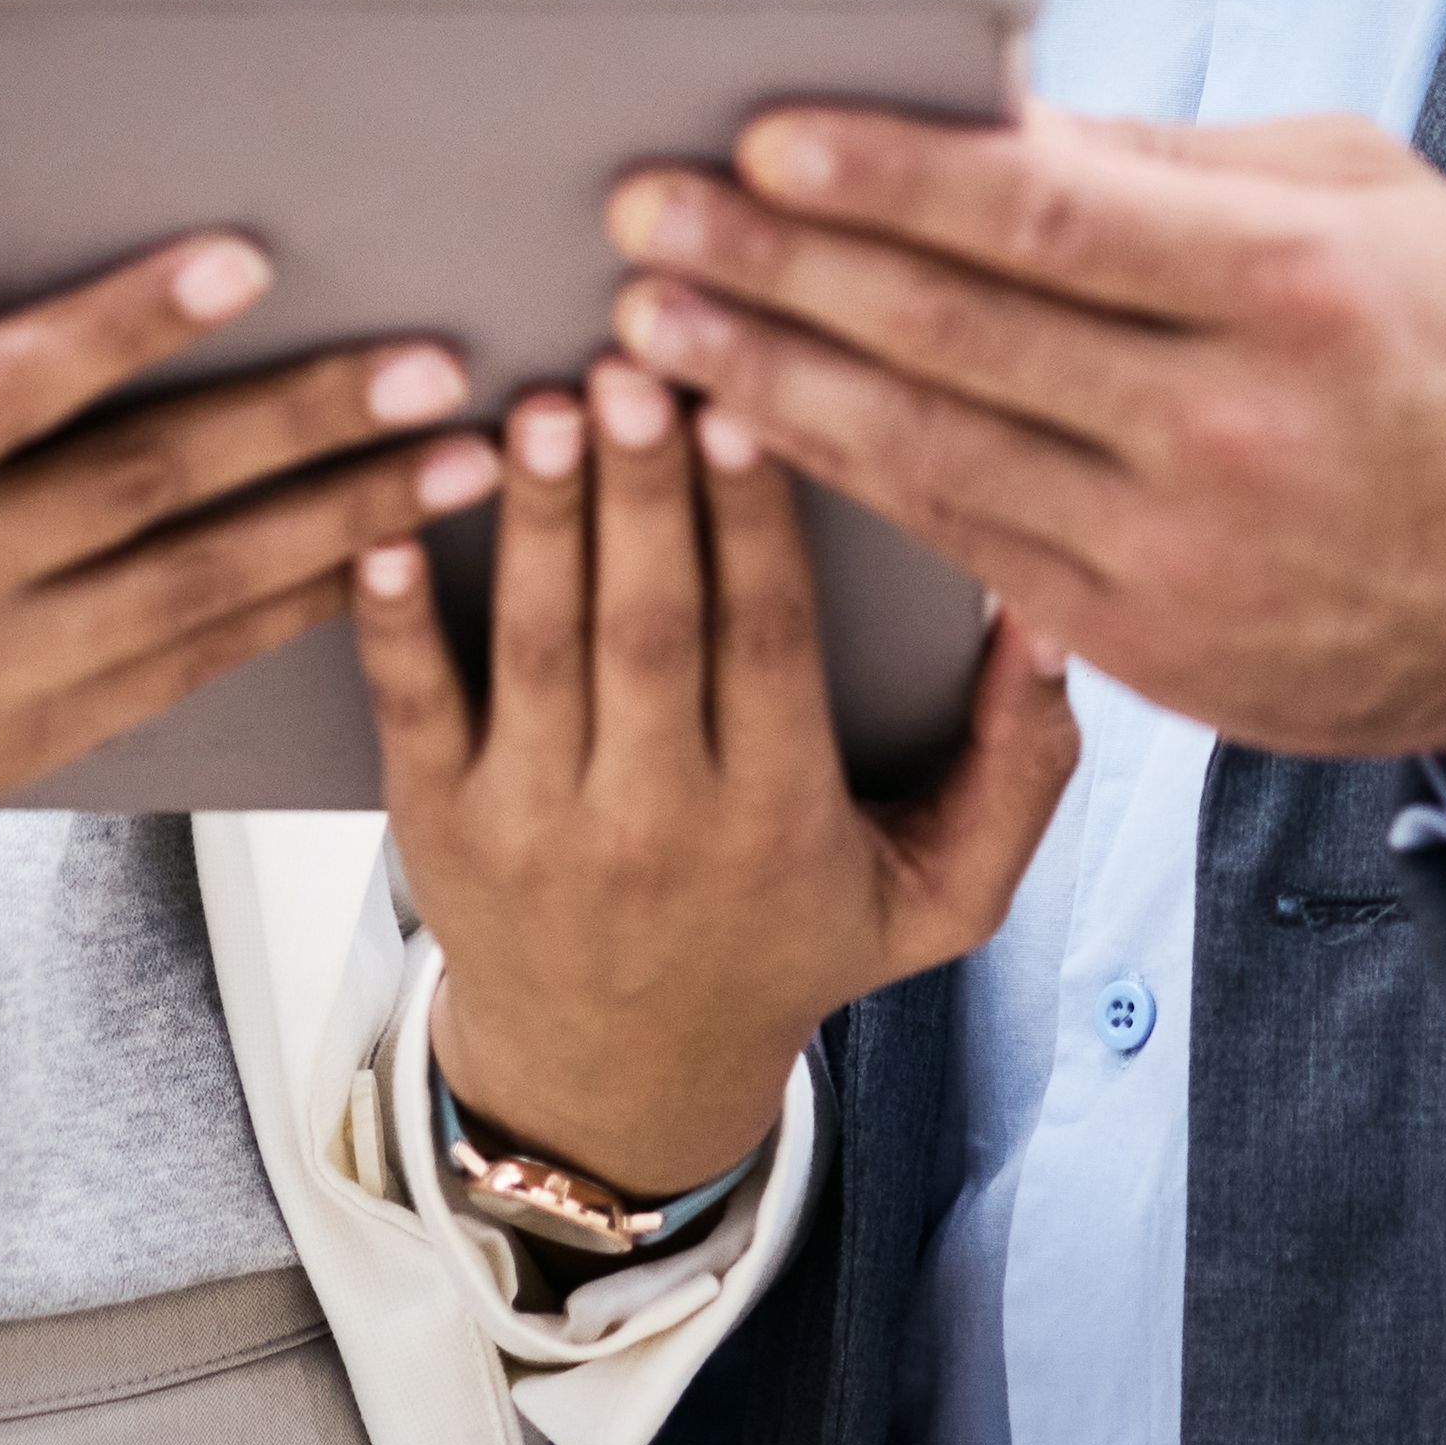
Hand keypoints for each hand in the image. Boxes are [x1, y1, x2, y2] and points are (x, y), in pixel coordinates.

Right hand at [0, 223, 498, 969]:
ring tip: (463, 458)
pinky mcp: (25, 745)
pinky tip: (390, 553)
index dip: (119, 329)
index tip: (245, 259)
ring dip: (339, 524)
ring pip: (187, 597)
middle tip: (431, 363)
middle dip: (295, 426)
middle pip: (129, 496)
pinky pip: (184, 670)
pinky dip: (294, 611)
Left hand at [361, 360, 1075, 1198]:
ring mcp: (536, 827)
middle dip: (640, 491)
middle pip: (650, 628)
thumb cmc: (790, 943)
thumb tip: (1054, 614)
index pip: (770, 642)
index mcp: (779, 822)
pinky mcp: (438, 827)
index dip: (755, 521)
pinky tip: (391, 529)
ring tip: (541, 409)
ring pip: (537, 648)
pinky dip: (396, 621)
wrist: (621, 1078)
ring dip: (538, 524)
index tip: (748, 404)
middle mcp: (656, 828)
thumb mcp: (940, 894)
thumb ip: (1020, 766)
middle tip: (631, 365)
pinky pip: (415, 710)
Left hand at [606, 100, 1445, 765]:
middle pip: (960, 336)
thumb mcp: (1364, 198)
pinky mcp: (1146, 647)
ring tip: (652, 322)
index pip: (1048, 217)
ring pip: (931, 458)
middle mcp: (1229, 426)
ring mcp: (1181, 553)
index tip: (765, 129)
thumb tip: (994, 110)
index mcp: (1292, 284)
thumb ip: (1174, 161)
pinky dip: (842, 488)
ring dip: (771, 384)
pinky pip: (962, 552)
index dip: (892, 175)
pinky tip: (751, 431)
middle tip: (646, 211)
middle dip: (782, 267)